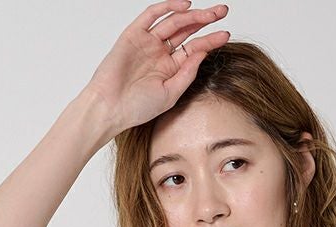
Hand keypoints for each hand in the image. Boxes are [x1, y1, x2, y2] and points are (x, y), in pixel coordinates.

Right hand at [84, 0, 229, 135]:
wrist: (110, 108)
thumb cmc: (137, 107)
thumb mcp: (170, 94)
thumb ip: (187, 74)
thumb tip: (202, 53)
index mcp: (170, 69)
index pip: (194, 49)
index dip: (210, 41)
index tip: (226, 34)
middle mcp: (160, 53)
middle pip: (186, 31)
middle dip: (205, 21)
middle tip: (222, 12)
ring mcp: (147, 43)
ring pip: (173, 22)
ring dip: (192, 14)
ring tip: (209, 12)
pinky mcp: (133, 34)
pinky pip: (152, 15)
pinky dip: (167, 7)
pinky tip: (185, 6)